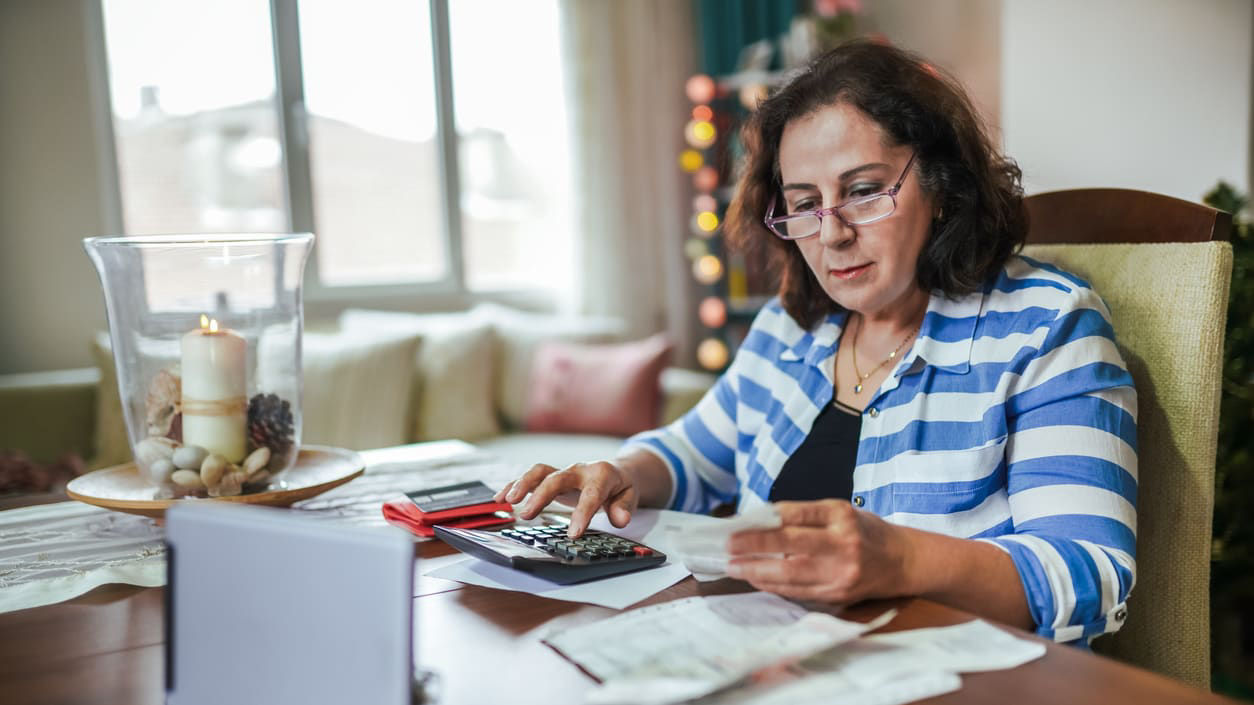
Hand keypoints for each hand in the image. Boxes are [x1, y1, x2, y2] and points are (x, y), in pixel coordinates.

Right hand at [493, 461, 637, 537]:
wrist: (615, 471)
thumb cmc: (620, 487)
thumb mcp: (630, 497)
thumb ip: (624, 508)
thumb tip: (620, 520)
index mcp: (601, 475)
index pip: (591, 495)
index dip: (582, 514)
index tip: (574, 534)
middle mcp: (578, 470)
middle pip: (557, 478)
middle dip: (541, 496)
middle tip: (528, 515)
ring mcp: (563, 472)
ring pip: (539, 472)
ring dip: (522, 485)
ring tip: (507, 501)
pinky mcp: (551, 476)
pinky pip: (530, 478)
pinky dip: (514, 486)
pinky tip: (500, 499)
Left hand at [725, 500, 911, 603]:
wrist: (901, 562)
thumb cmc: (865, 531)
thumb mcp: (839, 511)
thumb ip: (803, 516)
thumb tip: (759, 521)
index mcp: (842, 516)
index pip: (797, 515)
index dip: (765, 520)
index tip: (738, 523)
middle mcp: (843, 544)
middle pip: (791, 547)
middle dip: (755, 547)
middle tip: (728, 546)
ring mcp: (840, 573)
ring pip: (791, 575)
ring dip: (757, 571)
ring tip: (734, 566)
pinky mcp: (837, 594)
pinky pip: (798, 591)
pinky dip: (773, 585)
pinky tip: (755, 578)